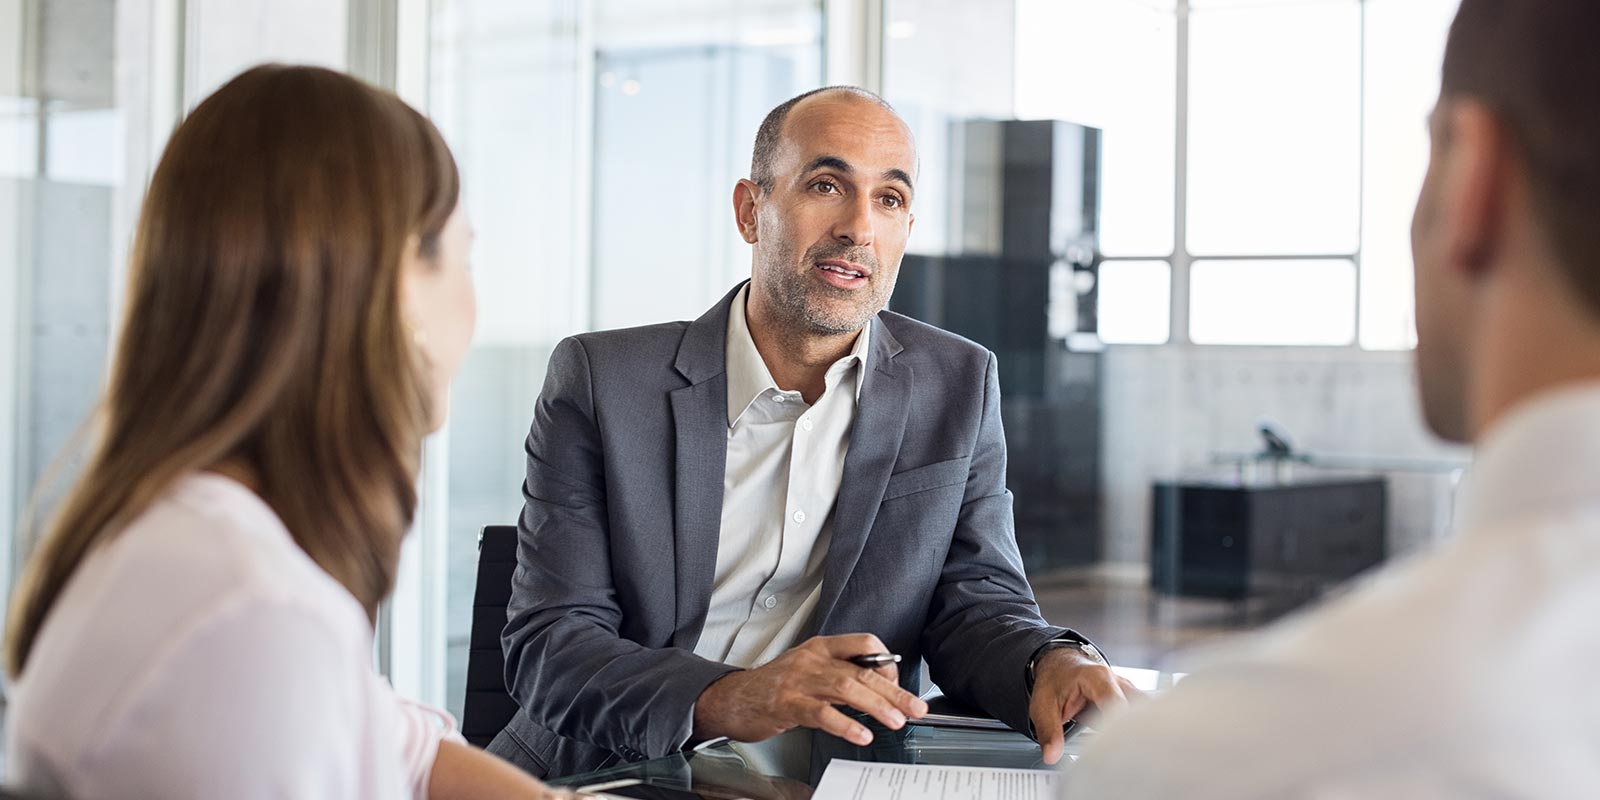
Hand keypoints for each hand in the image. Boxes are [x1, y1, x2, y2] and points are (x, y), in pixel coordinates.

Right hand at [692, 634, 928, 745]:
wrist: (731, 698)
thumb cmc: (773, 687)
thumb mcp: (809, 671)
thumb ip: (840, 675)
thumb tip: (878, 689)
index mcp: (821, 647)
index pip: (864, 643)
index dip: (887, 663)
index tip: (898, 686)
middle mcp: (813, 659)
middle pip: (862, 670)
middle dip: (894, 690)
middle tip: (915, 707)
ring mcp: (799, 681)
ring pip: (846, 688)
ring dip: (877, 706)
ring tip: (896, 721)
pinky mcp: (787, 705)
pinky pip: (822, 714)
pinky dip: (846, 725)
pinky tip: (862, 735)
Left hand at [1028, 647, 1144, 765]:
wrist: (1060, 664)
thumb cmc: (1054, 680)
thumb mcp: (1043, 706)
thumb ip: (1048, 731)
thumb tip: (1051, 755)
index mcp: (1097, 678)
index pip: (1116, 705)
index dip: (1118, 728)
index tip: (1113, 749)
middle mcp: (1118, 682)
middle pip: (1138, 710)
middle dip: (1133, 733)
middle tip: (1122, 755)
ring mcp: (1126, 690)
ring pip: (1144, 712)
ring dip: (1137, 731)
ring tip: (1127, 750)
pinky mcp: (1130, 699)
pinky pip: (1141, 715)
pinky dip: (1135, 729)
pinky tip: (1127, 744)